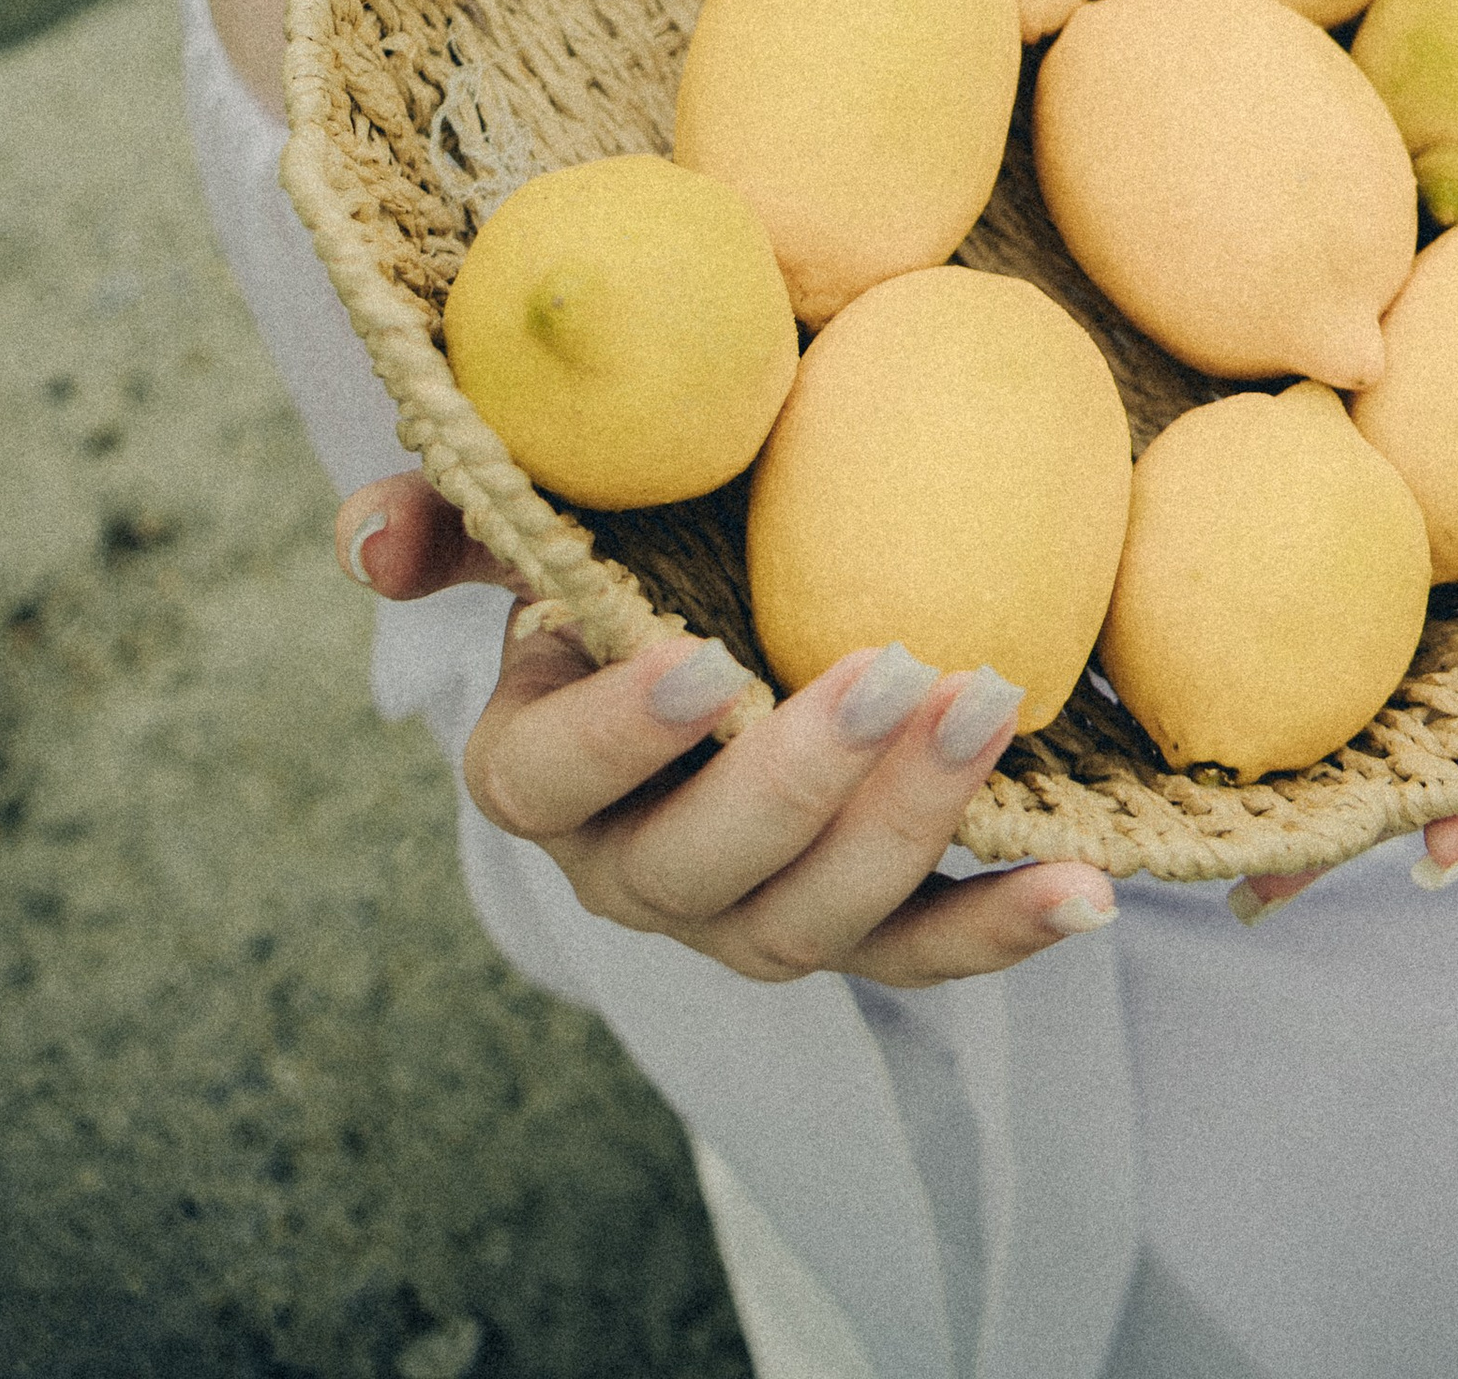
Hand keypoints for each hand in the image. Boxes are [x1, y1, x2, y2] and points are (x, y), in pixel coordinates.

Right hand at [333, 474, 1117, 985]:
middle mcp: (634, 868)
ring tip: (988, 706)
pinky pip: (924, 952)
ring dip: (908, 828)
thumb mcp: (538, 504)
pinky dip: (1004, 928)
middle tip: (896, 666)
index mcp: (538, 768)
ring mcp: (749, 913)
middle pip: (701, 868)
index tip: (701, 660)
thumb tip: (366, 541)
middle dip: (798, 780)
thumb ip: (459, 508)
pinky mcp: (857, 924)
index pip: (549, 778)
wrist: (723, 588)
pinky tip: (1090, 892)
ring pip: (815, 922)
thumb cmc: (626, 533)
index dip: (619, 734)